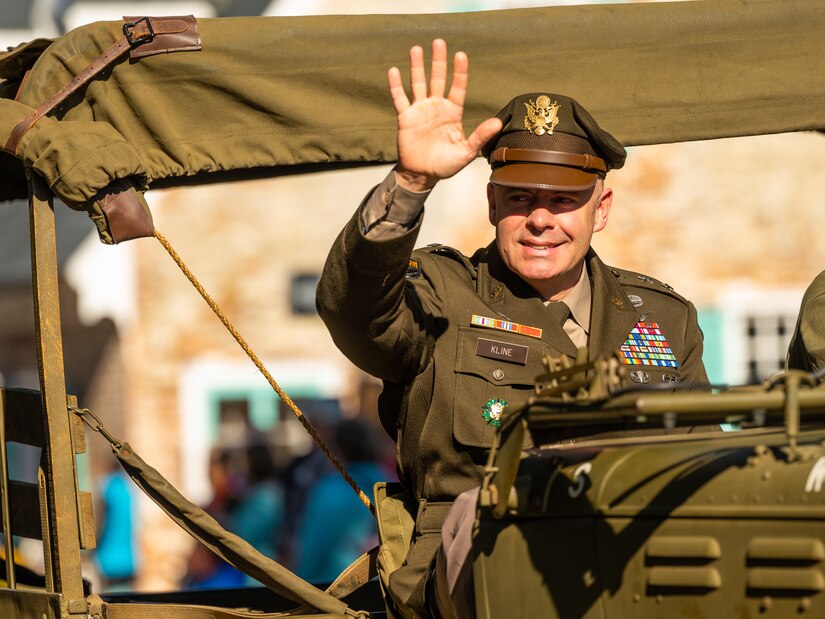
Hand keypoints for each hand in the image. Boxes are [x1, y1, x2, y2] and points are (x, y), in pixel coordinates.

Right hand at [388, 39, 502, 191]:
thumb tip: (498, 123)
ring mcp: (420, 110)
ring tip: (417, 49)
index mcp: (453, 113)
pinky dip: (396, 85)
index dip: (459, 72)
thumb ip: (480, 136)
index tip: (461, 55)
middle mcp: (437, 107)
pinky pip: (400, 98)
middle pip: (438, 79)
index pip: (458, 87)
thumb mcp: (465, 152)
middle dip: (438, 61)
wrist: (423, 175)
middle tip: (439, 42)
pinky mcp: (405, 117)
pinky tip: (394, 71)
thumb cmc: (445, 164)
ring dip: (417, 67)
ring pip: (418, 83)